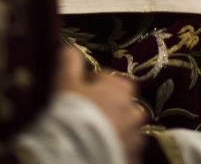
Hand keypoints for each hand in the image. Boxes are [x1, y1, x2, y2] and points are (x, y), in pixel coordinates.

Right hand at [56, 46, 145, 162]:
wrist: (74, 154)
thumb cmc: (72, 112)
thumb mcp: (65, 81)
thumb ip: (69, 61)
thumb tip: (70, 48)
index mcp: (122, 88)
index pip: (111, 79)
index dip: (95, 85)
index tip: (81, 94)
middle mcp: (134, 111)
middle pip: (124, 106)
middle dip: (111, 109)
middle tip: (89, 118)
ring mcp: (135, 138)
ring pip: (128, 131)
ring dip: (117, 132)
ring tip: (96, 139)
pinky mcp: (132, 159)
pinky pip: (127, 152)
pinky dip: (117, 151)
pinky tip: (101, 153)